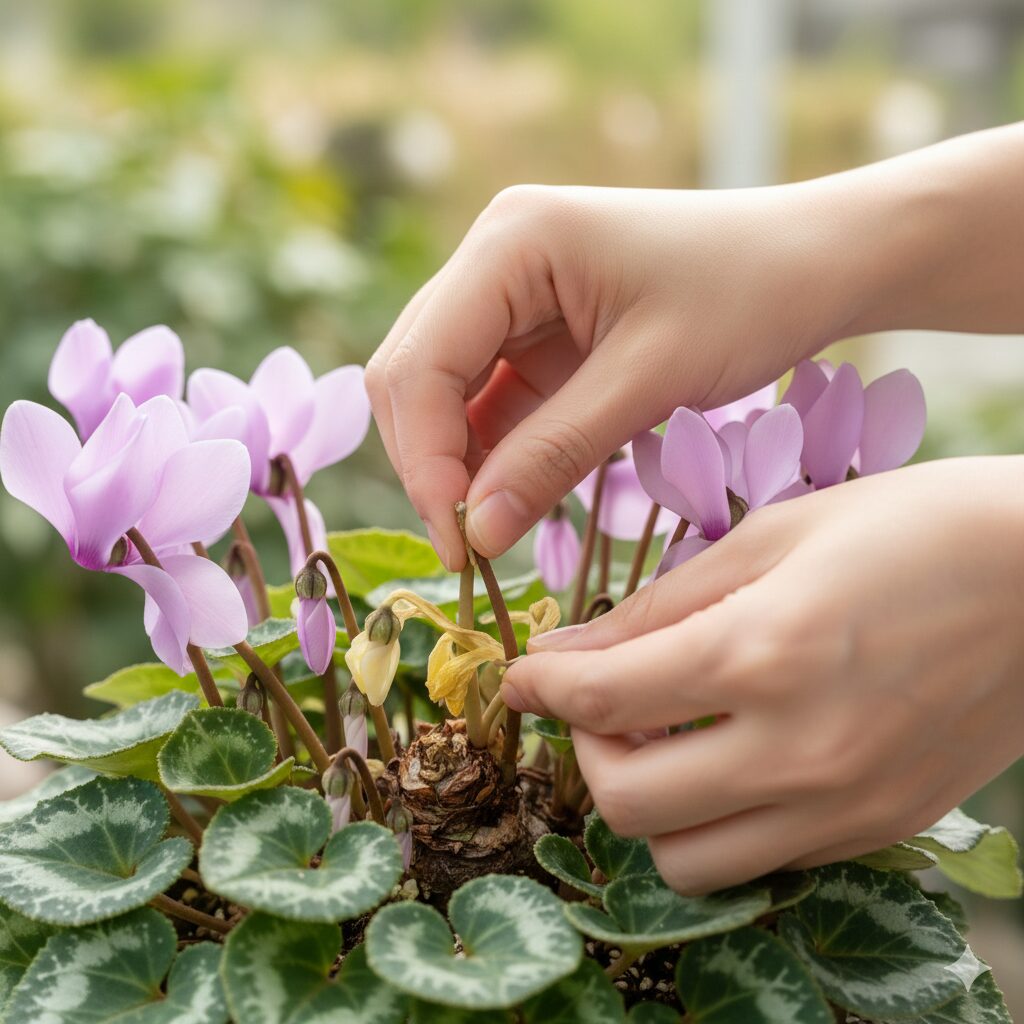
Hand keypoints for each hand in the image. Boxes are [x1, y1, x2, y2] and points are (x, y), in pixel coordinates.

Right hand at [366, 183, 851, 566]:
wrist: (816, 259)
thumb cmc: (750, 296)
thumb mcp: (650, 381)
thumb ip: (553, 456)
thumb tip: (474, 534)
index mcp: (512, 240)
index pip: (421, 363)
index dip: (425, 460)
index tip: (458, 544)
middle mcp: (493, 255)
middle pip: (414, 374)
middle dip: (431, 464)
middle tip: (467, 549)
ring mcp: (509, 291)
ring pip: (440, 392)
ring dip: (454, 463)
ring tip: (485, 535)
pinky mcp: (533, 329)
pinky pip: (486, 398)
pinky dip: (488, 453)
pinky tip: (507, 499)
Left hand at [501, 457, 1023, 893]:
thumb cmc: (907, 528)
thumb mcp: (771, 537)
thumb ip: (659, 605)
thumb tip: (568, 652)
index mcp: (764, 653)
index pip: (604, 700)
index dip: (540, 690)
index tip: (520, 677)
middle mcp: (801, 749)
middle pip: (630, 807)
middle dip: (587, 754)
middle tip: (595, 705)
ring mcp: (846, 804)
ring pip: (691, 862)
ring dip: (647, 806)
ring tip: (659, 739)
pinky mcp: (881, 827)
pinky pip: (762, 858)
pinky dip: (717, 821)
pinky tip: (727, 755)